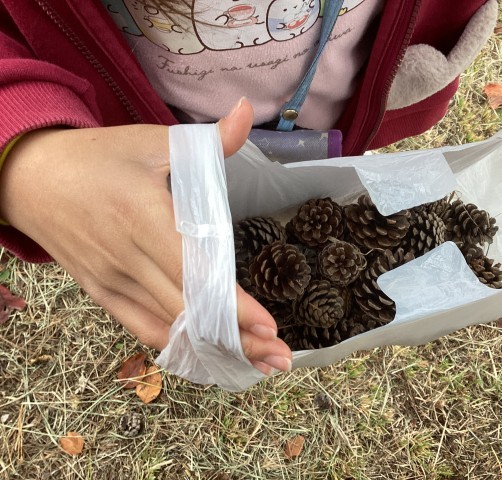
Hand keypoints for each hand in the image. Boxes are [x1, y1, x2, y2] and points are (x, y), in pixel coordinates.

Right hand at [0, 99, 291, 375]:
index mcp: (144, 217)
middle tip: (280, 359)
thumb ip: (209, 139)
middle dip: (237, 338)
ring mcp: (112, 281)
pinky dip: (176, 345)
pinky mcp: (102, 293)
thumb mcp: (152, 140)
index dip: (233, 304)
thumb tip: (249, 111)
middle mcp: (128, 258)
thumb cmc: (97, 158)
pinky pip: (142, 328)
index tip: (269, 327)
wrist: (29, 179)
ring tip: (256, 365)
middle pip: (189, 310)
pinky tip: (207, 357)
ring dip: (213, 349)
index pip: (196, 271)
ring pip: (168, 327)